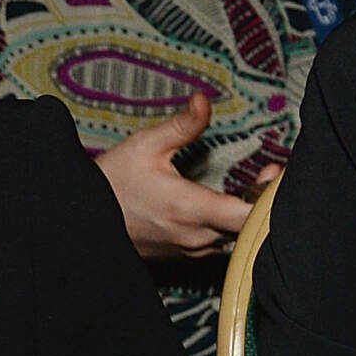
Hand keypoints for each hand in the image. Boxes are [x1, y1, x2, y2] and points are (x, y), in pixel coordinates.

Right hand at [94, 92, 254, 257]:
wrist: (79, 221)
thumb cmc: (111, 184)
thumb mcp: (145, 146)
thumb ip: (183, 125)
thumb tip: (203, 100)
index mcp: (189, 208)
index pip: (249, 216)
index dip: (270, 198)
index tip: (275, 175)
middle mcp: (194, 236)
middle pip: (248, 227)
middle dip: (262, 201)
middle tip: (269, 173)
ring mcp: (188, 250)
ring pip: (234, 237)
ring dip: (246, 214)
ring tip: (254, 186)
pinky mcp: (182, 255)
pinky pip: (218, 244)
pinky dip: (229, 226)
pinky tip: (227, 205)